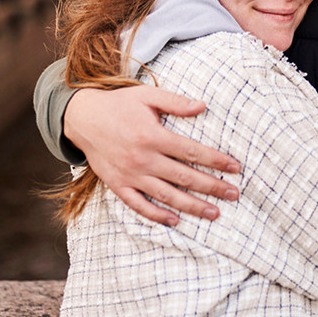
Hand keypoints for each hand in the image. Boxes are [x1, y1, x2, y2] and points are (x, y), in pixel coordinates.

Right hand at [64, 84, 240, 225]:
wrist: (81, 118)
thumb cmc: (119, 104)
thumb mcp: (147, 96)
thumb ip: (175, 102)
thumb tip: (203, 106)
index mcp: (152, 135)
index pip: (193, 151)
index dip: (216, 161)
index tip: (235, 168)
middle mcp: (143, 159)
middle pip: (185, 177)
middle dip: (212, 187)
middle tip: (234, 194)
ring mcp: (130, 175)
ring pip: (167, 195)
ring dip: (192, 206)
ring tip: (214, 213)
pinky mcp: (118, 185)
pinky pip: (139, 205)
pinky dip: (157, 215)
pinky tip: (176, 220)